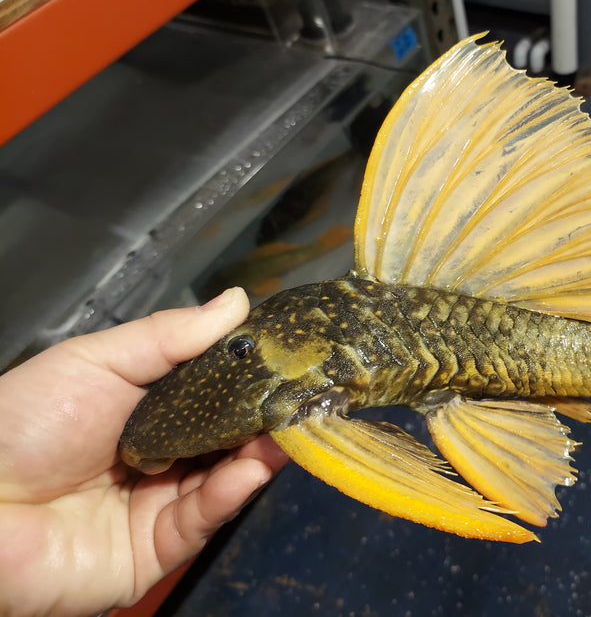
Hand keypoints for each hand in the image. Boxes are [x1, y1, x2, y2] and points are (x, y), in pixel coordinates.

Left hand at [0, 288, 288, 616]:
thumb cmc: (27, 421)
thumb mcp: (99, 361)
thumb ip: (170, 337)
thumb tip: (239, 300)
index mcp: (145, 411)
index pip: (212, 395)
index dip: (250, 380)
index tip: (290, 359)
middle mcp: (160, 457)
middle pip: (225, 438)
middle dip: (262, 419)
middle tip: (302, 396)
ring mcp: (158, 505)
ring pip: (222, 479)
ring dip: (258, 455)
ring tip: (288, 429)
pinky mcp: (154, 550)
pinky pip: (201, 519)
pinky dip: (231, 494)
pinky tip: (252, 467)